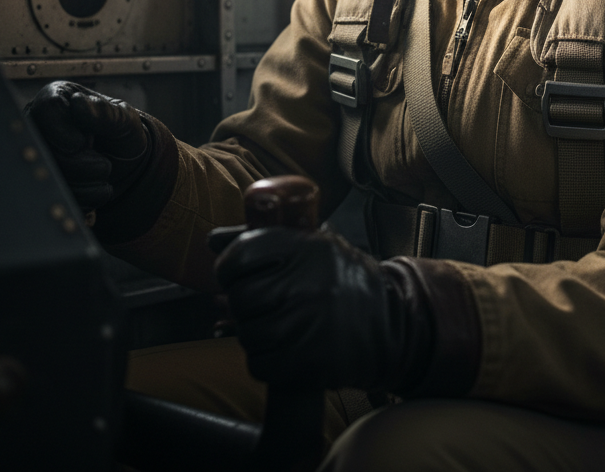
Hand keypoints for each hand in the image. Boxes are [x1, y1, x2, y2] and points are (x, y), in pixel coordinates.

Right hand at [26, 81, 151, 209]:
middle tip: (105, 165)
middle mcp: (39, 123)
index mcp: (59, 97)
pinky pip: (52, 194)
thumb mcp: (124, 119)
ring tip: (104, 174)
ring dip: (82, 182)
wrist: (126, 163)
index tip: (81, 143)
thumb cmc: (122, 132)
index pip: (45, 109)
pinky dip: (80, 197)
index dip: (62, 130)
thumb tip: (78, 102)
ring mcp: (36, 151)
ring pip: (46, 174)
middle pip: (42, 147)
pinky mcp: (41, 178)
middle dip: (78, 164)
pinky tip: (96, 189)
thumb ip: (104, 111)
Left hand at [213, 226, 431, 392]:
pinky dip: (264, 360)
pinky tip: (283, 348)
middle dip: (244, 303)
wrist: (392, 322)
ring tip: (276, 325)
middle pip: (241, 297)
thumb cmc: (345, 281)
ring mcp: (308, 323)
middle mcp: (307, 283)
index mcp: (306, 247)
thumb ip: (263, 239)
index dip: (229, 266)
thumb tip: (212, 239)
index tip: (235, 273)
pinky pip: (260, 364)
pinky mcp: (310, 361)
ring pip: (248, 333)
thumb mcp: (313, 246)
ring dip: (255, 333)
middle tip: (261, 303)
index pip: (241, 253)